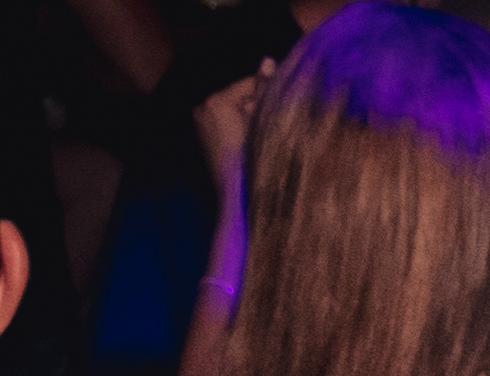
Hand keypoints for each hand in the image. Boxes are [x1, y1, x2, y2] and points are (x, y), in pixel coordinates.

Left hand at [196, 61, 271, 190]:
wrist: (237, 200)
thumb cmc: (253, 162)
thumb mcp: (263, 124)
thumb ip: (265, 92)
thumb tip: (268, 60)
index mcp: (217, 102)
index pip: (249, 84)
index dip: (270, 91)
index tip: (288, 102)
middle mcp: (204, 107)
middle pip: (241, 96)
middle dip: (259, 106)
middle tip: (276, 124)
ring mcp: (201, 122)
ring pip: (235, 109)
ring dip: (251, 117)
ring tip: (264, 136)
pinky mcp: (203, 136)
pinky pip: (226, 122)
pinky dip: (240, 127)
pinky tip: (251, 142)